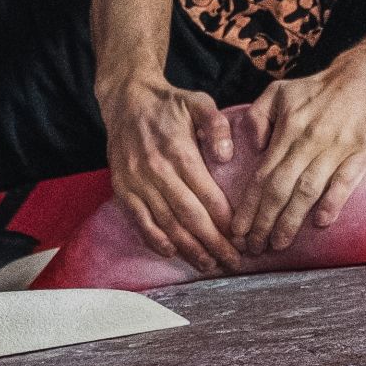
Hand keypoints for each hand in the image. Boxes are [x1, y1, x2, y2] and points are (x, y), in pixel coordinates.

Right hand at [98, 76, 240, 273]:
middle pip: (189, 216)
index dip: (225, 221)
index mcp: (179, 151)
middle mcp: (156, 170)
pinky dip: (154, 239)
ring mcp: (137, 181)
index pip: (206, 194)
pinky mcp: (122, 188)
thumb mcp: (198, 102)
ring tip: (208, 264)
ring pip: (166, 223)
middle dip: (213, 243)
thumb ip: (217, 125)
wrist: (126, 100)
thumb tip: (227, 156)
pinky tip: (172, 253)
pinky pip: (139, 220)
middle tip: (232, 262)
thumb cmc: (168, 104)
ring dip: (188, 248)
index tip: (242, 239)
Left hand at [236, 48, 365, 253]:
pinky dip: (333, 201)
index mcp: (288, 128)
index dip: (249, 205)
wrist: (365, 75)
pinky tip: (321, 223)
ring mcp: (337, 147)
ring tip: (278, 243)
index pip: (263, 174)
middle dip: (264, 221)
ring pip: (309, 189)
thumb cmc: (318, 88)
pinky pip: (346, 181)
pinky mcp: (363, 152)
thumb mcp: (279, 92)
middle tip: (253, 247)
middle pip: (281, 187)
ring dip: (292, 219)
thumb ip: (257, 117)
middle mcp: (309, 139)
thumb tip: (251, 147)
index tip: (237, 230)